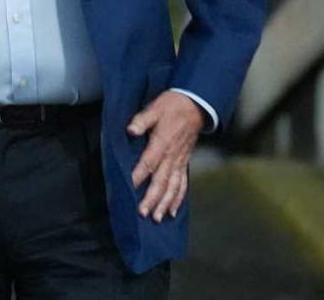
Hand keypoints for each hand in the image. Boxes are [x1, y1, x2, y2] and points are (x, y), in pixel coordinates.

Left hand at [128, 90, 204, 222]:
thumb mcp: (154, 108)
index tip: (128, 188)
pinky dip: (178, 199)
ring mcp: (179, 161)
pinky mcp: (184, 163)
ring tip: (157, 218)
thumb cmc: (172, 106)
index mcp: (162, 142)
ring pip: (173, 186)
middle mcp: (172, 156)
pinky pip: (183, 184)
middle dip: (152, 198)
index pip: (148, 163)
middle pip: (161, 181)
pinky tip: (172, 212)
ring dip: (165, 203)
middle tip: (142, 213)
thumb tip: (130, 129)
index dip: (138, 176)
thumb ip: (141, 120)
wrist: (195, 105)